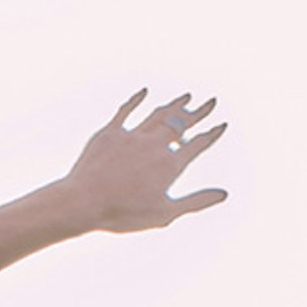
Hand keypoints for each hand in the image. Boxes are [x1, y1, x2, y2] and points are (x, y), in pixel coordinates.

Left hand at [53, 89, 229, 234]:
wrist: (83, 202)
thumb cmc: (123, 213)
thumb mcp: (164, 213)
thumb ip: (196, 202)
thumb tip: (223, 194)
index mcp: (170, 165)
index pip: (197, 145)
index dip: (211, 134)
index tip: (221, 124)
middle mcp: (154, 145)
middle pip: (181, 124)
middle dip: (197, 112)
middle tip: (210, 101)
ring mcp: (132, 136)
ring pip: (158, 114)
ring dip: (173, 105)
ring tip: (185, 97)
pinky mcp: (110, 133)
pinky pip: (126, 111)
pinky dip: (136, 100)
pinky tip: (144, 92)